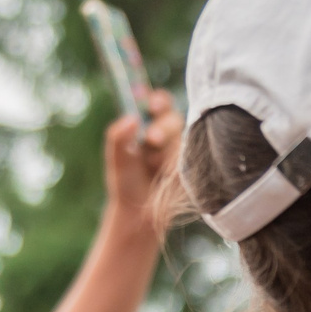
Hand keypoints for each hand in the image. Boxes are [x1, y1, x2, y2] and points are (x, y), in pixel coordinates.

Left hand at [104, 88, 180, 234]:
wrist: (140, 211)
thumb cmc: (125, 181)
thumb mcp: (116, 158)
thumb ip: (118, 136)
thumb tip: (131, 118)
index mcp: (147, 123)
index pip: (157, 102)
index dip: (157, 99)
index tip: (150, 105)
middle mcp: (167, 133)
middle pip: (173, 118)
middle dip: (163, 126)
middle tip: (152, 139)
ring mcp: (181, 149)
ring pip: (183, 138)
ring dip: (168, 150)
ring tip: (154, 165)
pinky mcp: (193, 165)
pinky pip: (192, 157)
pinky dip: (177, 164)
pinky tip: (167, 175)